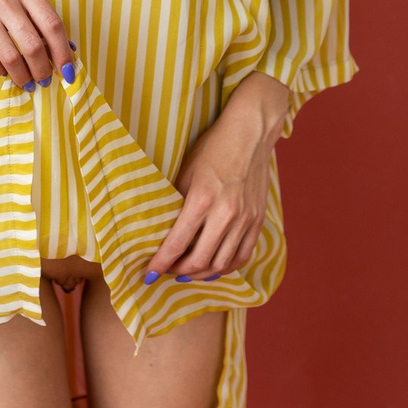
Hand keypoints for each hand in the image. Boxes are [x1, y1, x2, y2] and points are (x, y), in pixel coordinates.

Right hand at [0, 0, 73, 90]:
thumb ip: (39, 14)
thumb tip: (66, 48)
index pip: (52, 24)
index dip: (63, 52)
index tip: (68, 71)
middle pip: (32, 45)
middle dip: (42, 70)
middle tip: (43, 79)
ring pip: (9, 56)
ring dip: (21, 75)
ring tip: (25, 81)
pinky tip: (1, 71)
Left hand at [143, 73, 294, 282]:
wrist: (249, 133)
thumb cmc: (213, 148)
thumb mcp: (186, 172)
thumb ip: (176, 203)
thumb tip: (162, 230)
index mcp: (202, 199)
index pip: (177, 243)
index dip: (161, 263)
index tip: (150, 274)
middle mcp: (226, 213)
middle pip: (200, 260)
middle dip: (179, 271)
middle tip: (167, 272)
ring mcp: (245, 219)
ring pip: (222, 263)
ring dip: (201, 273)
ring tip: (187, 273)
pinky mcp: (258, 220)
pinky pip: (243, 255)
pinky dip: (226, 267)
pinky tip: (213, 267)